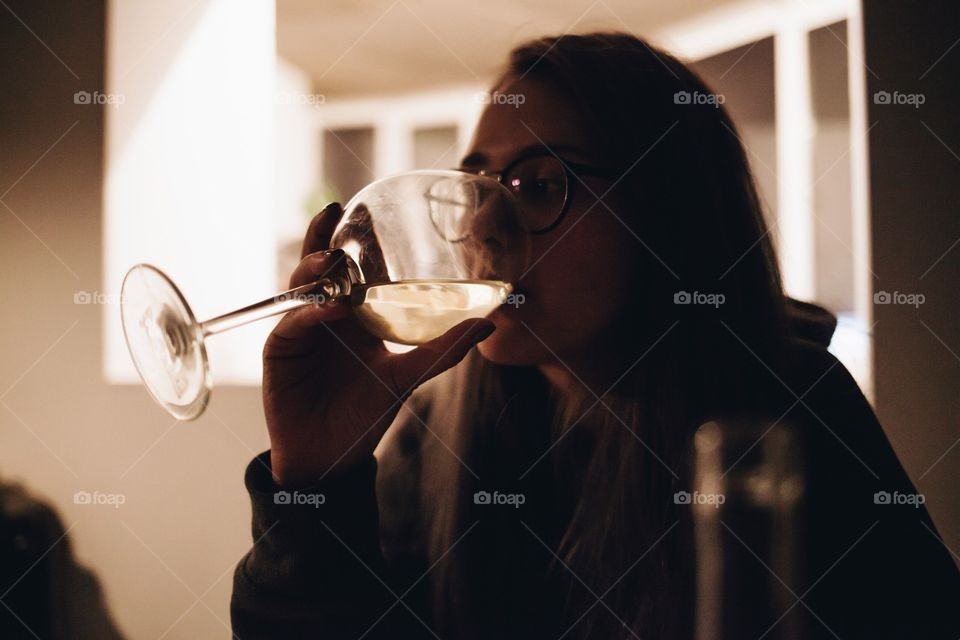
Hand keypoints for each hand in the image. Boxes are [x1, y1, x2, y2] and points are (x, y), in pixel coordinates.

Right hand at [262, 203, 494, 486]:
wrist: (331, 457)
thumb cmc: (367, 414)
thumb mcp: (408, 376)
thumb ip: (444, 350)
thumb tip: (488, 323)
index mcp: (351, 315)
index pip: (345, 268)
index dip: (346, 238)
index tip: (356, 207)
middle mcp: (322, 317)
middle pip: (315, 267)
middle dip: (321, 239)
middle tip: (335, 216)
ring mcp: (300, 331)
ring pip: (299, 287)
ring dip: (313, 269)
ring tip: (333, 262)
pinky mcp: (281, 351)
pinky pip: (293, 323)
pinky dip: (311, 313)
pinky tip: (332, 309)